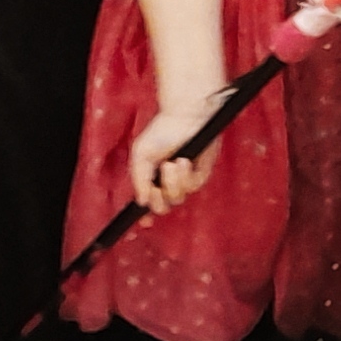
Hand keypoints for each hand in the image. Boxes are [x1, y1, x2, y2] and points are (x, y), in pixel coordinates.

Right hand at [127, 91, 229, 212]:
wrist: (186, 116)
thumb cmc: (162, 131)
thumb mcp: (141, 154)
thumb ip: (139, 178)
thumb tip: (141, 202)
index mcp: (151, 178)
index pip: (148, 202)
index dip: (145, 217)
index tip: (144, 224)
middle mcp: (167, 182)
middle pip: (163, 207)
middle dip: (159, 201)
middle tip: (156, 189)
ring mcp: (184, 179)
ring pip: (177, 199)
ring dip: (173, 184)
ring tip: (172, 163)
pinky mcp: (200, 174)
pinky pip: (192, 187)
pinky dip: (186, 176)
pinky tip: (184, 160)